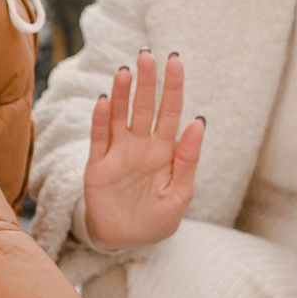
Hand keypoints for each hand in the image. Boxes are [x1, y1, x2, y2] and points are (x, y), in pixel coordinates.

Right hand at [83, 50, 203, 249]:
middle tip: (148, 56)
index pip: (171, 111)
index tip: (175, 62)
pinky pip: (99, 138)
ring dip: (123, 94)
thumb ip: (188, 159)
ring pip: (120, 116)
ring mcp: (118, 152)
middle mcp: (141, 145)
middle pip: (144, 106)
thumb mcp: (180, 194)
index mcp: (165, 150)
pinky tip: (105, 101)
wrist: (126, 242)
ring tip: (126, 72)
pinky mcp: (98, 165)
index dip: (173, 87)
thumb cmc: (157, 219)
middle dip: (147, 82)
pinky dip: (101, 120)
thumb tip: (198, 122)